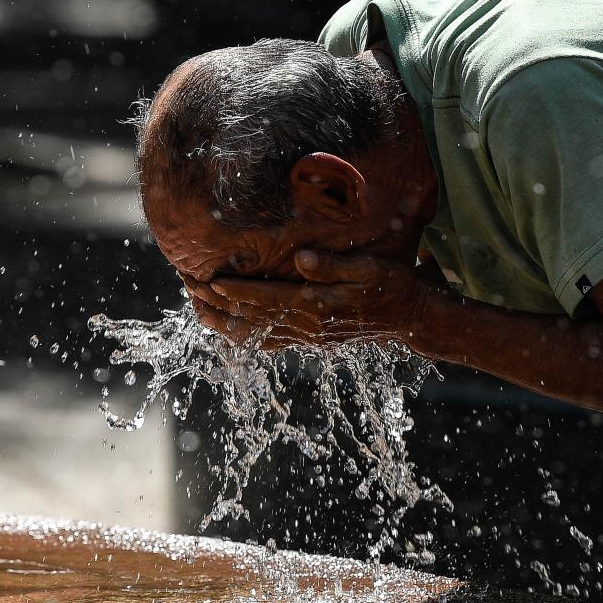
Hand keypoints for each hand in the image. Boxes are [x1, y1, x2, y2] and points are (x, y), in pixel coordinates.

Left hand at [184, 250, 443, 350]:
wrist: (413, 320)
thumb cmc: (394, 286)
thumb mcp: (371, 268)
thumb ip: (334, 265)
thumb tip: (302, 259)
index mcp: (318, 307)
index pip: (266, 299)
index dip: (234, 290)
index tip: (207, 280)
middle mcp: (308, 327)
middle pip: (253, 318)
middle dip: (218, 304)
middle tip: (188, 289)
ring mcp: (309, 337)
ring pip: (256, 334)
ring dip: (224, 323)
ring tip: (197, 310)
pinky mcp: (312, 339)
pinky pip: (271, 343)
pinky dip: (245, 338)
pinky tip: (229, 331)